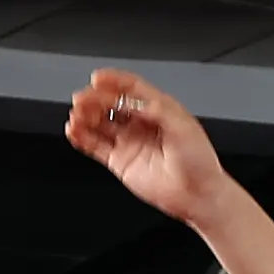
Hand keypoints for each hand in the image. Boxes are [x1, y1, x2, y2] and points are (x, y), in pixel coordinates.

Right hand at [59, 70, 233, 226]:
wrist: (198, 195)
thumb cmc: (199, 162)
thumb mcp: (182, 126)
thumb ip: (156, 109)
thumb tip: (131, 101)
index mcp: (159, 109)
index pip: (131, 89)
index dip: (114, 81)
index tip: (98, 78)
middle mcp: (142, 124)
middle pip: (112, 104)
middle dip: (94, 99)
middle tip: (81, 98)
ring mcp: (129, 142)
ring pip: (100, 123)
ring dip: (86, 116)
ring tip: (76, 115)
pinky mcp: (120, 161)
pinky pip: (95, 146)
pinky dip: (82, 137)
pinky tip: (74, 131)